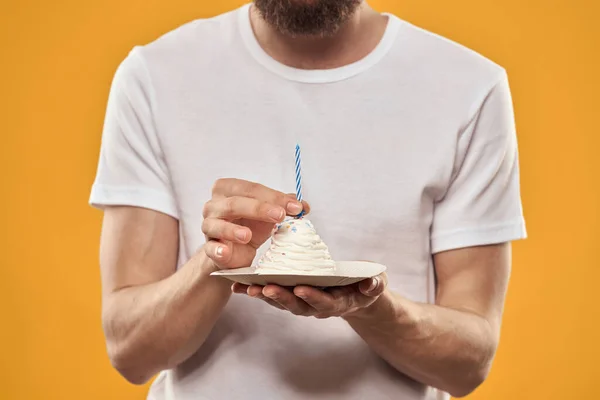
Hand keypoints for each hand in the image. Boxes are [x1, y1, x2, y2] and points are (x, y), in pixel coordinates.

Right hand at [202, 178, 308, 268]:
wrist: (236, 252)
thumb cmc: (249, 225)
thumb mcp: (268, 213)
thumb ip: (284, 206)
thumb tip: (303, 205)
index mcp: (228, 189)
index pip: (251, 188)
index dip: (274, 196)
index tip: (295, 207)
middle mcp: (214, 205)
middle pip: (234, 203)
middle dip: (258, 208)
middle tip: (279, 215)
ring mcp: (208, 226)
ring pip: (217, 224)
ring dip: (232, 230)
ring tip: (248, 235)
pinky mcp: (209, 248)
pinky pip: (210, 248)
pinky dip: (217, 250)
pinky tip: (225, 252)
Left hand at [232, 273, 387, 317]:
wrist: (357, 294)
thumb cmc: (365, 286)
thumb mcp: (375, 284)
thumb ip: (374, 285)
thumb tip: (371, 283)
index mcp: (337, 301)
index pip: (324, 301)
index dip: (312, 296)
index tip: (301, 289)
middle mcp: (317, 306)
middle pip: (297, 305)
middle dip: (281, 297)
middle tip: (266, 288)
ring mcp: (303, 303)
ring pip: (281, 302)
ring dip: (264, 295)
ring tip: (247, 287)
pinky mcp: (292, 296)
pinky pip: (273, 295)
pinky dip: (256, 291)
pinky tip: (239, 286)